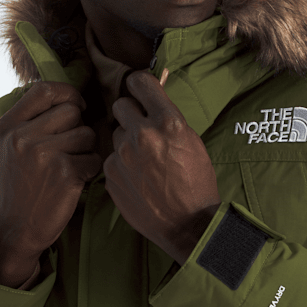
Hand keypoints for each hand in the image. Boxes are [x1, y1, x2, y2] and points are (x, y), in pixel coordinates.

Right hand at [0, 82, 101, 279]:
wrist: (15, 230)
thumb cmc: (20, 185)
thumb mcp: (10, 147)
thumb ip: (32, 120)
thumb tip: (71, 96)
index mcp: (7, 126)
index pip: (44, 89)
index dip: (67, 93)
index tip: (76, 106)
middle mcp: (22, 136)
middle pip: (72, 111)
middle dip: (78, 128)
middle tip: (69, 149)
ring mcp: (43, 154)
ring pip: (87, 134)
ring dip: (86, 151)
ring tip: (68, 167)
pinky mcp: (65, 173)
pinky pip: (95, 159)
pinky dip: (90, 171)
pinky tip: (74, 182)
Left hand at [103, 71, 219, 264]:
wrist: (187, 223)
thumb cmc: (196, 182)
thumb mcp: (192, 142)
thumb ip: (169, 119)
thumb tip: (153, 100)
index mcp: (167, 122)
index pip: (140, 82)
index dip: (140, 84)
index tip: (140, 90)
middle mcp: (142, 134)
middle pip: (121, 104)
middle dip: (131, 112)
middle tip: (141, 126)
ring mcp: (123, 155)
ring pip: (115, 132)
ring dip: (126, 140)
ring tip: (143, 159)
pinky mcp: (111, 174)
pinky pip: (112, 157)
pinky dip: (121, 164)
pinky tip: (137, 177)